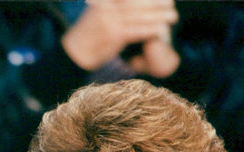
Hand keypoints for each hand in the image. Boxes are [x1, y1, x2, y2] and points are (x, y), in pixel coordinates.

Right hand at [62, 0, 178, 73]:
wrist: (72, 54)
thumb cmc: (85, 38)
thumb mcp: (96, 15)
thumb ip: (110, 7)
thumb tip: (128, 5)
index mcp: (104, 2)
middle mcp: (107, 7)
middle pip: (138, 2)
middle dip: (157, 3)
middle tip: (171, 3)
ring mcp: (110, 20)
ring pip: (140, 16)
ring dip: (159, 16)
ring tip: (172, 16)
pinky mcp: (114, 34)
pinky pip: (137, 30)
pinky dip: (151, 29)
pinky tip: (161, 30)